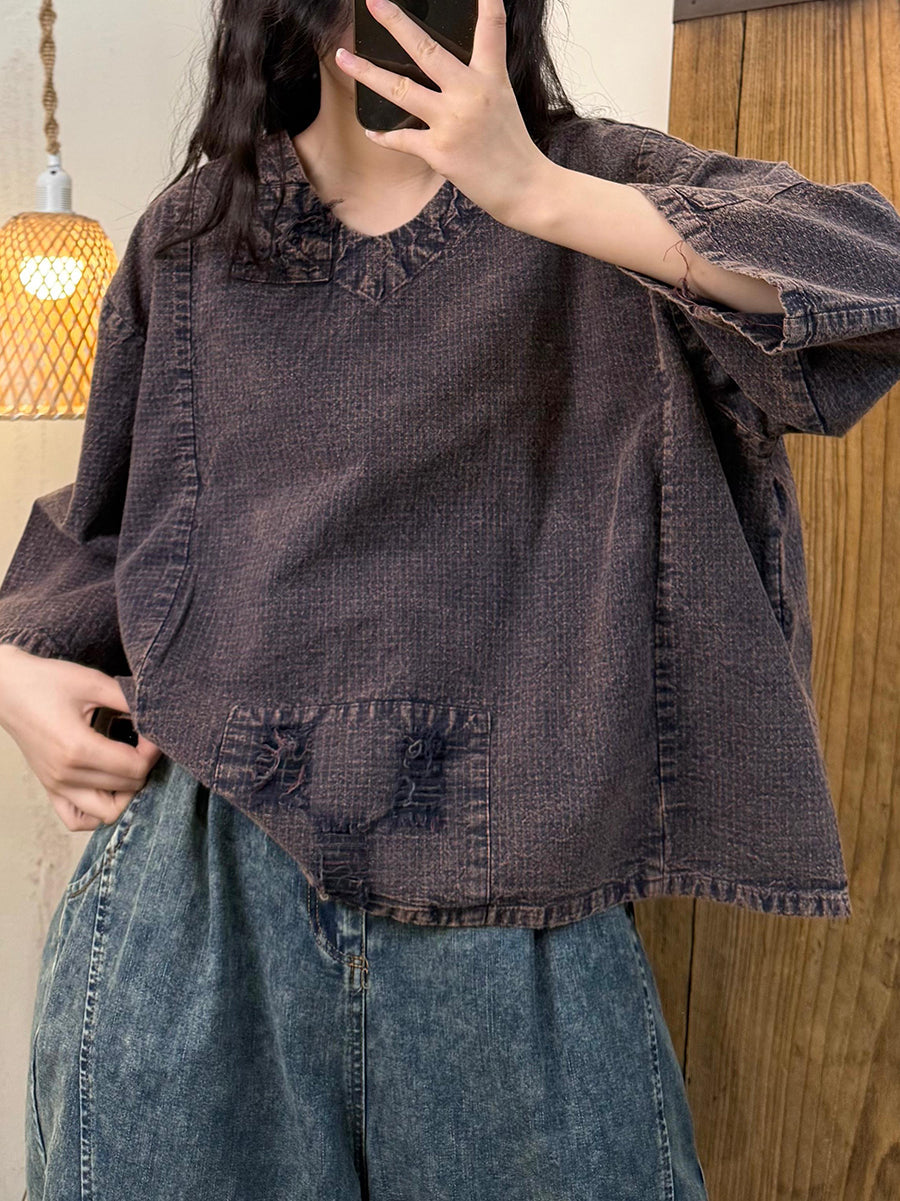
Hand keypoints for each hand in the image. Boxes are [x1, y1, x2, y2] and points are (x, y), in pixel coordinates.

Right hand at [0, 644, 161, 830]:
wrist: (8, 688)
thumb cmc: (45, 682)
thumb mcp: (93, 682)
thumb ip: (128, 700)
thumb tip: (157, 715)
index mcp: (77, 749)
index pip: (134, 768)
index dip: (153, 752)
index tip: (154, 734)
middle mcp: (66, 775)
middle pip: (127, 789)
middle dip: (145, 766)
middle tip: (146, 744)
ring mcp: (56, 785)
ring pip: (107, 812)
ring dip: (127, 793)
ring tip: (130, 766)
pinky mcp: (50, 788)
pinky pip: (77, 819)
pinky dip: (97, 812)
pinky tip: (108, 787)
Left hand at [334, 0, 553, 225]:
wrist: (524, 188)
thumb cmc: (513, 147)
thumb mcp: (502, 102)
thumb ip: (478, 82)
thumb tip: (444, 72)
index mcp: (491, 78)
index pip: (490, 29)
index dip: (485, 1)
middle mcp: (470, 93)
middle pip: (426, 49)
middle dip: (396, 22)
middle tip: (373, 2)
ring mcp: (452, 122)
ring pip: (400, 89)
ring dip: (366, 73)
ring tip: (343, 58)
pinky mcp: (439, 151)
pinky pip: (402, 139)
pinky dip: (384, 137)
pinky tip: (370, 132)